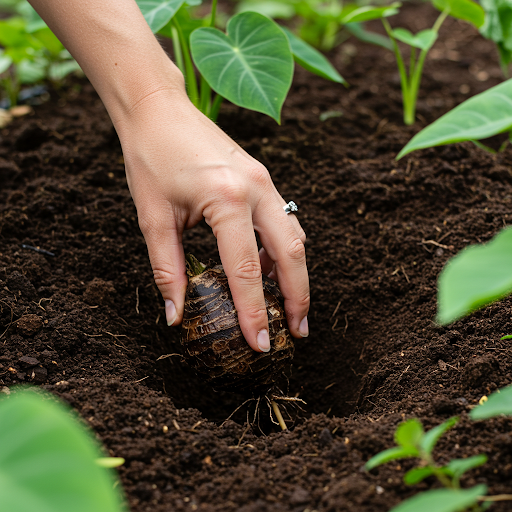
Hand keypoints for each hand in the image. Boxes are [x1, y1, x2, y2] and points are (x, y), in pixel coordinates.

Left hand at [116, 87, 309, 351]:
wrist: (159, 109)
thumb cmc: (151, 159)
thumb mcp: (153, 218)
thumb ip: (168, 270)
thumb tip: (176, 316)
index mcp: (227, 199)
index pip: (246, 269)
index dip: (254, 312)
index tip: (260, 344)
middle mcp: (257, 188)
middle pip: (292, 253)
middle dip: (297, 297)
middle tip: (297, 332)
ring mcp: (265, 180)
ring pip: (295, 236)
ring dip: (296, 273)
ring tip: (292, 308)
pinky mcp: (263, 178)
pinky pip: (284, 219)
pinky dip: (284, 249)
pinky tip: (271, 270)